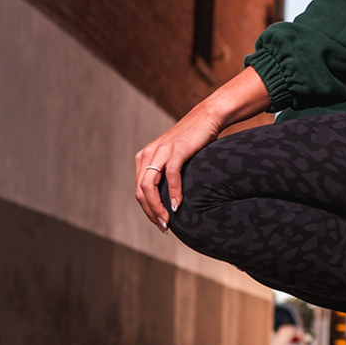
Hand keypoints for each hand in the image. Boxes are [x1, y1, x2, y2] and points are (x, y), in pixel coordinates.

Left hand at [135, 65, 271, 231]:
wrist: (206, 118)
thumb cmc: (193, 141)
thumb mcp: (174, 158)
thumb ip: (166, 174)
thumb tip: (169, 201)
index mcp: (144, 157)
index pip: (139, 190)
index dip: (147, 209)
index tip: (159, 222)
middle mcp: (149, 154)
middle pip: (141, 190)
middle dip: (150, 212)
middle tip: (163, 227)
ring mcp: (162, 151)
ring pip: (150, 185)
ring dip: (157, 206)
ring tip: (167, 220)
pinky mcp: (177, 150)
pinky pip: (171, 175)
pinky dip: (173, 192)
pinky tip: (178, 204)